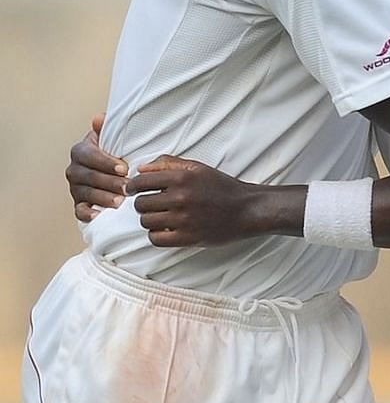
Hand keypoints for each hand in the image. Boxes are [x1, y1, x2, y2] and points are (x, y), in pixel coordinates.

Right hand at [66, 113, 127, 222]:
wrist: (114, 166)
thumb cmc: (116, 149)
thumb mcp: (112, 136)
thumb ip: (107, 127)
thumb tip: (98, 119)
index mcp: (80, 151)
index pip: (90, 156)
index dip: (106, 163)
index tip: (124, 168)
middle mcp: (74, 169)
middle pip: (89, 177)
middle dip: (109, 182)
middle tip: (127, 187)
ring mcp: (75, 188)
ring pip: (86, 193)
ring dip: (103, 198)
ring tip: (120, 201)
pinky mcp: (78, 203)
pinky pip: (79, 211)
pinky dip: (87, 214)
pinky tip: (98, 216)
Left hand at [127, 157, 264, 247]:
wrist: (245, 209)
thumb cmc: (221, 187)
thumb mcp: (198, 168)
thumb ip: (169, 164)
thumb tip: (141, 168)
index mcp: (183, 176)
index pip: (141, 181)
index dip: (132, 186)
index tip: (131, 190)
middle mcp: (181, 197)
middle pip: (141, 204)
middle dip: (143, 204)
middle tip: (152, 204)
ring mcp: (184, 219)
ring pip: (146, 222)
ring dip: (150, 219)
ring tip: (161, 216)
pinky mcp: (187, 237)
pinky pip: (156, 238)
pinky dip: (157, 234)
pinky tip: (165, 229)